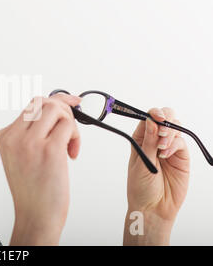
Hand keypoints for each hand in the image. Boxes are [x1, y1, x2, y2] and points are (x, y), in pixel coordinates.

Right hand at [0, 93, 81, 244]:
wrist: (35, 216)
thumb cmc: (33, 189)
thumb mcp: (23, 156)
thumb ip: (32, 132)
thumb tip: (58, 105)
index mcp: (4, 137)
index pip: (31, 106)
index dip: (54, 102)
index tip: (70, 102)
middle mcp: (13, 137)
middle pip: (43, 102)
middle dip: (63, 110)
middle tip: (70, 129)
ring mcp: (30, 143)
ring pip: (55, 109)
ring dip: (70, 123)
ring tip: (68, 144)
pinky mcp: (49, 150)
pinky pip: (68, 126)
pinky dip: (75, 137)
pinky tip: (71, 154)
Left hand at [124, 107, 189, 244]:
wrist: (153, 208)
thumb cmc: (141, 187)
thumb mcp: (141, 162)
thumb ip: (148, 141)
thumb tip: (151, 120)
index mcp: (140, 139)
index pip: (147, 118)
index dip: (152, 114)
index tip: (156, 116)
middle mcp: (155, 141)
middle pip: (164, 118)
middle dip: (165, 119)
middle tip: (162, 130)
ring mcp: (169, 148)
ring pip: (175, 128)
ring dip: (170, 132)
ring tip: (162, 148)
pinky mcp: (181, 157)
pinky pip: (181, 142)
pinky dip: (175, 144)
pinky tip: (166, 154)